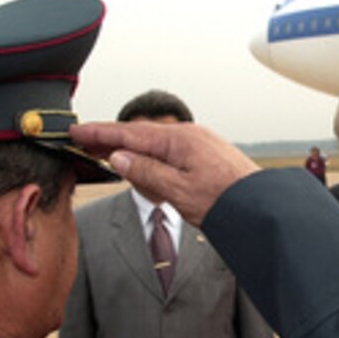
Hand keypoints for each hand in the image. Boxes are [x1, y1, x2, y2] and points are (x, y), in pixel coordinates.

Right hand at [71, 121, 259, 224]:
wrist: (262, 207)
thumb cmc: (226, 201)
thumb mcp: (177, 190)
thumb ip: (145, 172)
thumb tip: (118, 157)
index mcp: (178, 140)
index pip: (129, 134)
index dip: (99, 133)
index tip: (75, 131)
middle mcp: (189, 135)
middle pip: (140, 134)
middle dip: (110, 138)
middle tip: (82, 141)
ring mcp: (200, 142)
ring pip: (156, 141)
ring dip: (130, 146)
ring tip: (106, 151)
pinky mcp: (208, 152)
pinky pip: (170, 148)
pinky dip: (151, 153)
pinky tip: (144, 161)